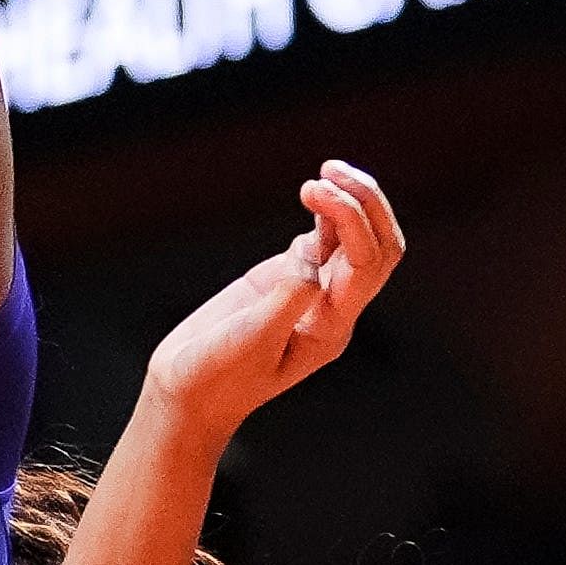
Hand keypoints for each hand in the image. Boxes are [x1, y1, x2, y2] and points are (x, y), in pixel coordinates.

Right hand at [137, 162, 403, 430]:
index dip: (352, 220)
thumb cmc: (215, 377)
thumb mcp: (249, 342)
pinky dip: (327, 213)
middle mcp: (331, 308)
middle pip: (379, 249)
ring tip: (325, 170)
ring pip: (356, 241)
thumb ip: (285, 299)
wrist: (186, 393)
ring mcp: (311, 293)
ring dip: (350, 202)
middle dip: (366, 204)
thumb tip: (311, 257)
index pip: (367, 264)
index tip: (313, 191)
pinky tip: (313, 193)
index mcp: (331, 327)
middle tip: (330, 170)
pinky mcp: (286, 282)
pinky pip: (323, 242)